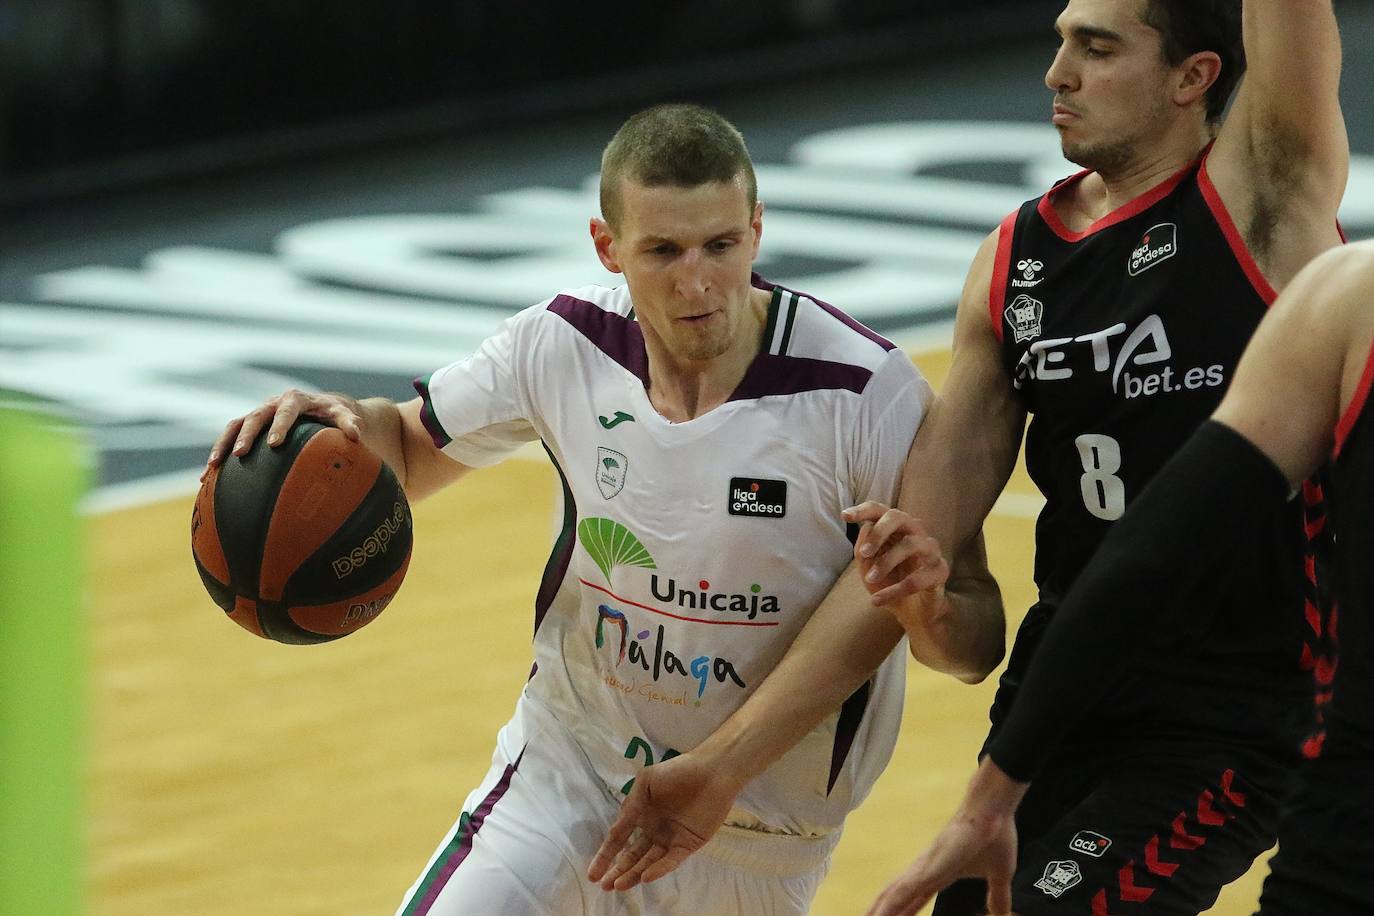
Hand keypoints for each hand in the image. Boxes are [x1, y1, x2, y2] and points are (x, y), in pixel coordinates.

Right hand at [202, 388, 361, 479]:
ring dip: (223, 445)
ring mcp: (258, 415)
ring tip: (213, 466)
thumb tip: (356, 435)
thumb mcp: (345, 415)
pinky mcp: (249, 427)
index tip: (274, 443)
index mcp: (296, 400)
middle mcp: (272, 404)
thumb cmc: (335, 414)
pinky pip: (229, 439)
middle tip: (239, 454)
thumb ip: (350, 422)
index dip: (279, 425)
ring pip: (235, 426)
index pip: (287, 411)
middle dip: (246, 435)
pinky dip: (218, 457)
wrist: (322, 407)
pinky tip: (206, 479)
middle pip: (255, 417)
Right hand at [587, 752, 741, 891]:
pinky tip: (645, 877)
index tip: (592, 874)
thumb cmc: (677, 772)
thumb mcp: (646, 781)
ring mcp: (670, 839)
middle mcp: (653, 830)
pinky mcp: (688, 844)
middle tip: (604, 886)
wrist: (711, 771)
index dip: (605, 856)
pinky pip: (671, 861)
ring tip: (618, 885)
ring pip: (648, 862)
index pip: (618, 839)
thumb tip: (617, 826)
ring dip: (634, 874)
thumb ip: (631, 804)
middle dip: (617, 871)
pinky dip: (658, 869)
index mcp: (641, 814)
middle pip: (632, 856)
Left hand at [842, 502, 949, 607]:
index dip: (863, 510)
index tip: (845, 516)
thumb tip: (866, 529)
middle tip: (864, 553)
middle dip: (878, 533)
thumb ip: (863, 548)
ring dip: (886, 562)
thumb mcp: (867, 567)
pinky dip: (894, 591)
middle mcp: (914, 532)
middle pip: (898, 516)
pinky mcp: (941, 570)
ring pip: (911, 543)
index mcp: (895, 528)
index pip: (880, 510)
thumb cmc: (889, 581)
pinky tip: (877, 601)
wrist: (912, 611)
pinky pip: (917, 578)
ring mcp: (930, 549)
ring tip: (870, 579)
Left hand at [868, 759, 1024, 915]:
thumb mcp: (999, 876)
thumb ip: (997, 896)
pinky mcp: (928, 867)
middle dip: (883, 912)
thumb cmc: (993, 837)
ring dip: (879, 910)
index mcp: (939, 876)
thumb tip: (1002, 913)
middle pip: (897, 899)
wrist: (993, 812)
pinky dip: (890, 904)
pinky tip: (878, 915)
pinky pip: (903, 890)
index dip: (902, 913)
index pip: (914, 901)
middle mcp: (925, 872)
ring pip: (894, 895)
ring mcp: (924, 868)